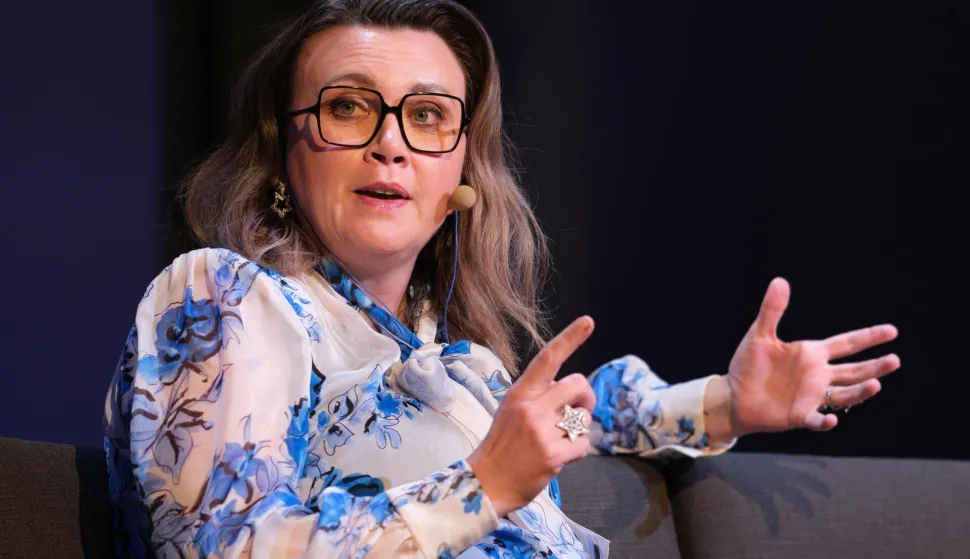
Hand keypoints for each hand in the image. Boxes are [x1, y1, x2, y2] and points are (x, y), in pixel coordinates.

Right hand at [467, 316, 596, 516]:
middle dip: (587, 398)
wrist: (484, 483)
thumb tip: (572, 389)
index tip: (589, 321)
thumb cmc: (502, 445)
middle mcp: (531, 406)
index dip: (571, 337)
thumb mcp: (512, 410)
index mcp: (521, 392)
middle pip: (579, 385)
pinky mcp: (552, 455)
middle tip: (578, 413)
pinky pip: (583, 446)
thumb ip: (539, 396)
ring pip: (584, 419)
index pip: (548, 358)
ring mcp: (541, 431)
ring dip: (579, 431)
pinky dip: (577, 454)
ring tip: (557, 441)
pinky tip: (559, 458)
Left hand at [723, 278, 899, 436]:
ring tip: (876, 384)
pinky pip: (816, 419)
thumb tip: (780, 280)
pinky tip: (833, 420)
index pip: (846, 344)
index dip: (868, 337)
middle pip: (854, 370)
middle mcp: (818, 375)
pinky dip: (825, 421)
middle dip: (874, 366)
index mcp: (812, 354)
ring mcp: (812, 397)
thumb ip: (772, 310)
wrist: (733, 395)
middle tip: (895, 360)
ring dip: (860, 391)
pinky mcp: (800, 415)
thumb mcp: (759, 335)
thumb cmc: (748, 365)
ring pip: (844, 394)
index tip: (892, 331)